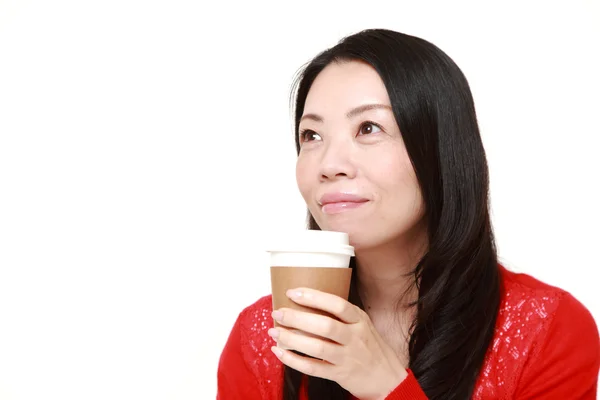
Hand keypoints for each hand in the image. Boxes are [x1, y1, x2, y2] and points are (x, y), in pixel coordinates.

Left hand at [268, 288, 407, 399]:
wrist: (388, 379)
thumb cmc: (370, 347)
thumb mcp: (363, 325)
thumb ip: (342, 315)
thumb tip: (308, 300)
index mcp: (360, 320)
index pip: (337, 304)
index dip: (314, 297)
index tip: (293, 292)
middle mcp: (355, 337)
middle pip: (324, 325)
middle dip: (297, 318)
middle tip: (278, 312)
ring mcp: (348, 357)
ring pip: (317, 347)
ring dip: (291, 339)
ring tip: (274, 332)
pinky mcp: (340, 375)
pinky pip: (313, 368)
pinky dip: (293, 360)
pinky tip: (280, 352)